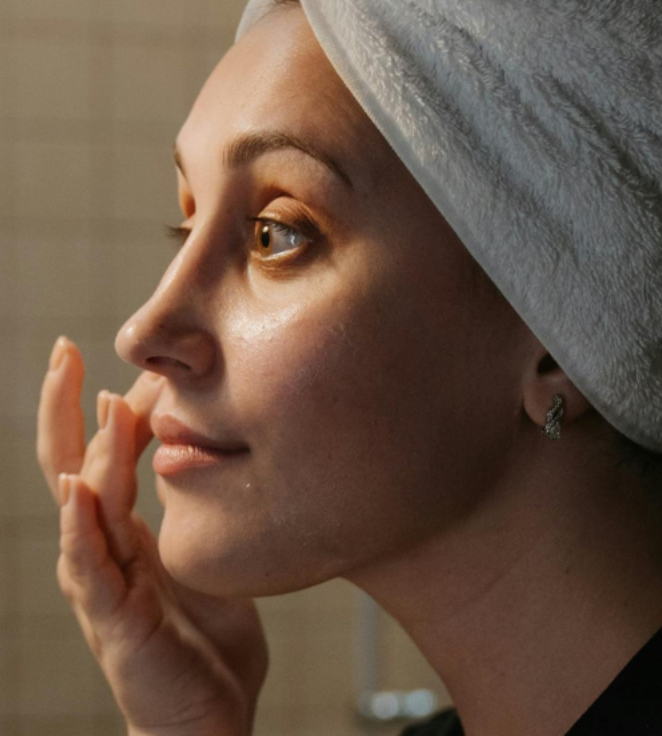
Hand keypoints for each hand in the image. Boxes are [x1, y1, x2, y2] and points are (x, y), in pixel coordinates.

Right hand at [36, 337, 268, 735]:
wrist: (208, 717)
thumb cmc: (205, 637)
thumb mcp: (204, 553)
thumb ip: (195, 508)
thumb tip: (202, 450)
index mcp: (123, 533)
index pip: (97, 457)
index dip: (94, 409)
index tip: (99, 359)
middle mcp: (104, 551)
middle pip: (72, 466)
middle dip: (64, 408)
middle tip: (62, 351)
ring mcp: (104, 585)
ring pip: (83, 506)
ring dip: (86, 450)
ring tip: (91, 396)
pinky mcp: (117, 621)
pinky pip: (91, 567)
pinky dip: (81, 526)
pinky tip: (77, 491)